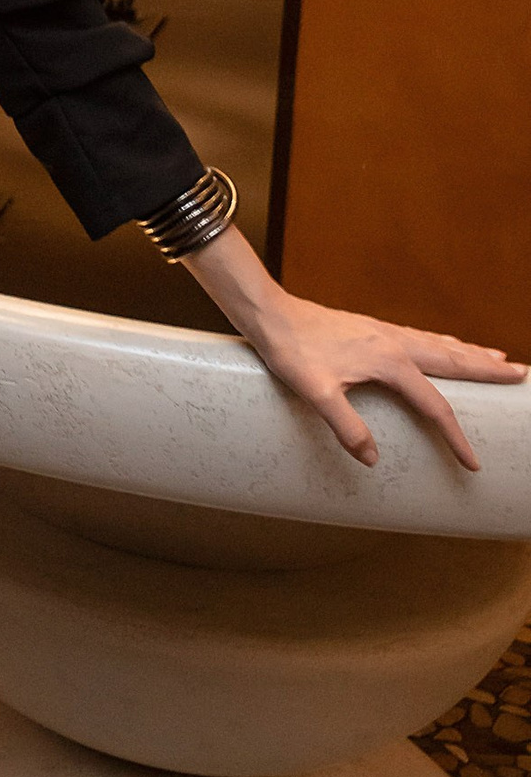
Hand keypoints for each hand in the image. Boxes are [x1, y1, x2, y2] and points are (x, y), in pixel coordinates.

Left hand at [239, 292, 522, 470]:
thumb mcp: (315, 393)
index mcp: (388, 361)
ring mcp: (384, 332)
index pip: (434, 405)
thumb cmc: (290, 351)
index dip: (455, 437)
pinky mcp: (372, 329)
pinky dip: (443, 343)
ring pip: (439, 344)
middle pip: (453, 359)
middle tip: (522, 374)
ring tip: (498, 358)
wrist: (270, 313)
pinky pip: (422, 337)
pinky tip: (443, 345)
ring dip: (470, 353)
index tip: (472, 463)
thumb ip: (345, 427)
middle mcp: (394, 342)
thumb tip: (373, 459)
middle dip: (488, 370)